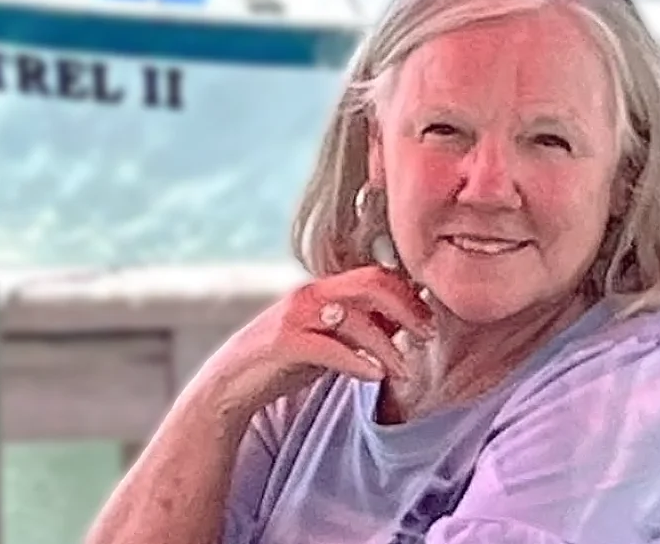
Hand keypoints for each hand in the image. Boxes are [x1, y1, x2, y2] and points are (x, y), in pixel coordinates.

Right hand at [194, 266, 436, 420]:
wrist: (230, 383)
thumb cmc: (284, 362)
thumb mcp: (328, 339)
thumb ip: (359, 328)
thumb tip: (403, 324)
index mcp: (324, 290)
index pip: (376, 275)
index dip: (409, 295)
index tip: (429, 321)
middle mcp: (311, 294)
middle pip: (371, 284)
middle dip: (407, 308)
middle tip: (427, 335)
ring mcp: (295, 316)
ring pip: (354, 318)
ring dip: (387, 346)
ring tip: (404, 371)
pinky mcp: (284, 343)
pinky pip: (329, 348)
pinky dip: (358, 362)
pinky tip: (375, 377)